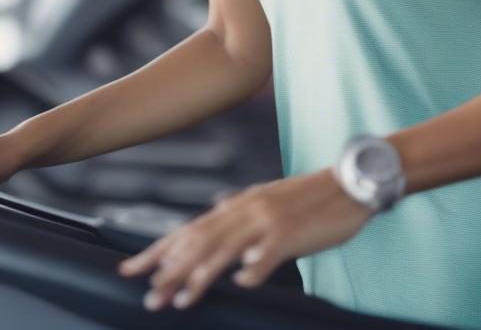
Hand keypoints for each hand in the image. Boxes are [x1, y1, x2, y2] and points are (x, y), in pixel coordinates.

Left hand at [116, 167, 374, 310]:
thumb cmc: (309, 197)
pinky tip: (242, 282)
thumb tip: (212, 213)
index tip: (132, 269)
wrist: (349, 183)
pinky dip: (254, 267)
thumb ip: (238, 210)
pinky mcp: (293, 232)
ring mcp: (269, 220)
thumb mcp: (267, 199)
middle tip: (149, 294)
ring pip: (227, 248)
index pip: (189, 229)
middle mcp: (247, 209)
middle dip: (171, 269)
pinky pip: (270, 252)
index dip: (159, 249)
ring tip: (181, 298)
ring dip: (202, 274)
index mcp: (239, 204)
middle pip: (200, 240)